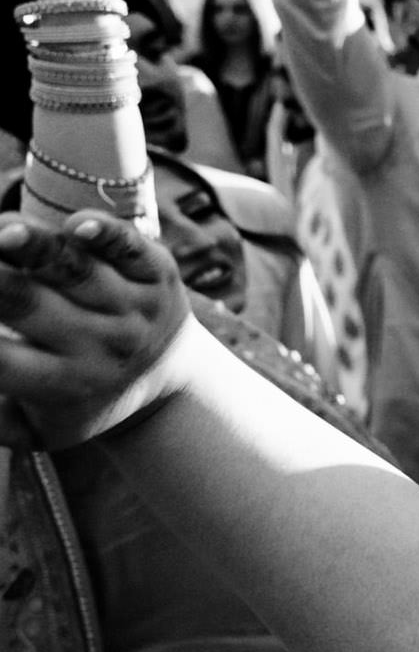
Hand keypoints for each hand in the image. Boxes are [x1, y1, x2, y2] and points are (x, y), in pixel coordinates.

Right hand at [0, 214, 193, 449]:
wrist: (169, 381)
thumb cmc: (78, 401)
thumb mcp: (40, 427)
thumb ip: (0, 417)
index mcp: (59, 384)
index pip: (2, 362)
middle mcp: (97, 344)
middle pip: (32, 307)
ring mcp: (131, 306)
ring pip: (78, 272)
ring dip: (39, 249)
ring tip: (7, 233)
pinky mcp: (158, 274)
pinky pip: (132, 251)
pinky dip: (108, 236)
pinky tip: (79, 224)